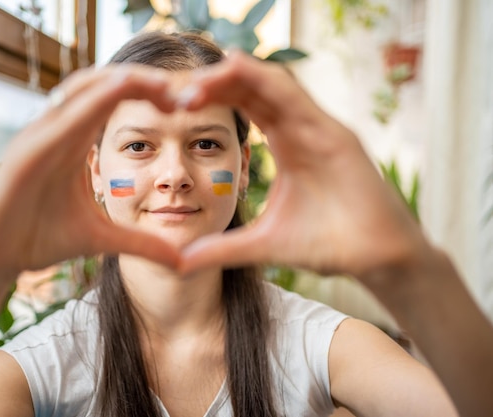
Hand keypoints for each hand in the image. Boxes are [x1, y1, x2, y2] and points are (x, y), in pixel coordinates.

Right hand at [0, 66, 179, 278]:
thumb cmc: (36, 239)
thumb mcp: (101, 240)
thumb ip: (140, 244)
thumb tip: (181, 261)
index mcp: (75, 141)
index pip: (117, 100)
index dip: (153, 94)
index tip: (189, 105)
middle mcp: (58, 130)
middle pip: (105, 84)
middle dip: (147, 81)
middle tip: (188, 91)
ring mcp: (41, 136)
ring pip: (85, 89)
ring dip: (126, 80)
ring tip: (167, 85)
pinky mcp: (26, 151)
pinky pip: (63, 117)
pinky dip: (93, 99)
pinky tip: (122, 89)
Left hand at [179, 52, 427, 278]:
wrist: (375, 259)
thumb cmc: (328, 244)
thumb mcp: (262, 244)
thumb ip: (223, 249)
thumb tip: (181, 262)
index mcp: (286, 144)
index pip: (245, 107)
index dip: (212, 99)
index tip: (173, 106)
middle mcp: (302, 128)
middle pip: (253, 89)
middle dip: (214, 84)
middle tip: (174, 91)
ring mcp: (320, 128)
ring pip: (272, 85)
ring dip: (232, 78)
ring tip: (194, 85)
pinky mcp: (336, 135)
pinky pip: (296, 98)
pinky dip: (265, 81)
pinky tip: (235, 69)